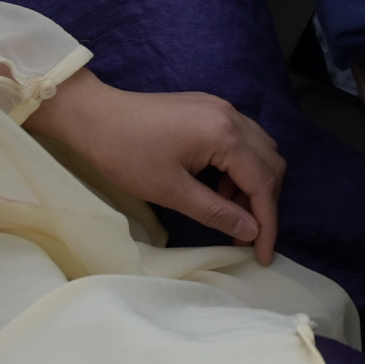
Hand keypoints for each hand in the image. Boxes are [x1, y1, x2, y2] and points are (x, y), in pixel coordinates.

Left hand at [25, 70, 283, 262]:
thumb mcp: (171, 192)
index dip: (267, 222)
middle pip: (270, 163)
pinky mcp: (209, 108)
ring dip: (253, 184)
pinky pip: (241, 139)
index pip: (262, 182)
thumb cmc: (127, 155)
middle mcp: (232, 116)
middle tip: (248, 236)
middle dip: (264, 203)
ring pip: (259, 149)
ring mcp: (222, 108)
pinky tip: (216, 186)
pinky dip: (238, 167)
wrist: (94, 116)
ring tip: (230, 212)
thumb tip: (250, 232)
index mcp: (225, 135)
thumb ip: (216, 212)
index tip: (263, 255)